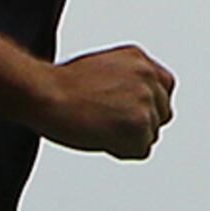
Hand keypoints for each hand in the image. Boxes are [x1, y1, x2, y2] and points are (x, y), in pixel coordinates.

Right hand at [30, 45, 175, 157]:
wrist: (45, 94)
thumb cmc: (59, 85)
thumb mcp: (101, 68)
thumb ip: (125, 81)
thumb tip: (128, 104)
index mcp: (139, 59)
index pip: (164, 87)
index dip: (147, 104)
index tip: (130, 111)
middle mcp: (147, 77)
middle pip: (160, 114)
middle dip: (138, 123)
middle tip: (107, 123)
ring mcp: (146, 100)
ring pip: (150, 134)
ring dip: (127, 137)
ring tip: (97, 126)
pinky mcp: (140, 124)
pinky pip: (140, 151)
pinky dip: (120, 150)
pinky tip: (99, 136)